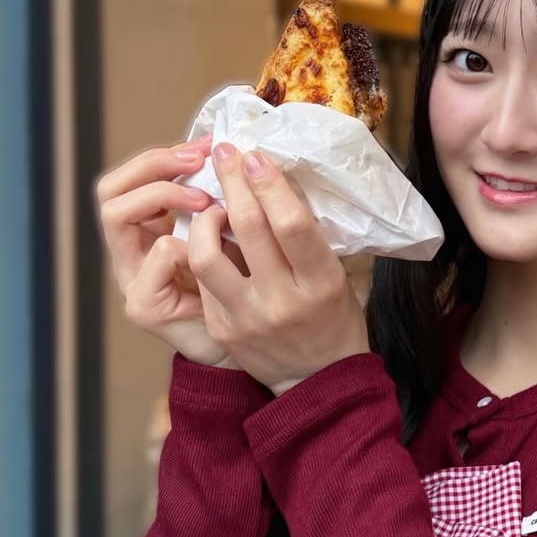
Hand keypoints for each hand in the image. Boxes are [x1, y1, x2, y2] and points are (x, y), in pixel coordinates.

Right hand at [95, 135, 248, 368]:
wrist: (256, 349)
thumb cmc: (252, 288)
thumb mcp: (237, 234)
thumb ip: (223, 201)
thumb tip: (238, 153)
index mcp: (149, 230)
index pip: (129, 178)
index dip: (163, 156)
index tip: (207, 144)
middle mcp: (132, 252)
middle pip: (109, 189)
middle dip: (154, 165)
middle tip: (200, 161)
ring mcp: (132, 279)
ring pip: (116, 214)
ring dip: (164, 196)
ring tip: (207, 200)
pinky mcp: (144, 306)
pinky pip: (156, 256)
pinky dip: (185, 242)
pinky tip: (215, 250)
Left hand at [186, 142, 368, 393]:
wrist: (317, 381)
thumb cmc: (332, 317)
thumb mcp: (333, 277)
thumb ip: (304, 240)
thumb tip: (272, 183)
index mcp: (320, 283)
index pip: (291, 224)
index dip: (269, 183)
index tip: (254, 156)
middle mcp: (283, 300)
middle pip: (248, 227)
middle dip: (232, 182)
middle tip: (225, 154)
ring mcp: (247, 317)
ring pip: (206, 254)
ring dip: (204, 218)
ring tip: (211, 204)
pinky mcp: (222, 328)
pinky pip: (202, 279)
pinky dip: (204, 251)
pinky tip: (211, 239)